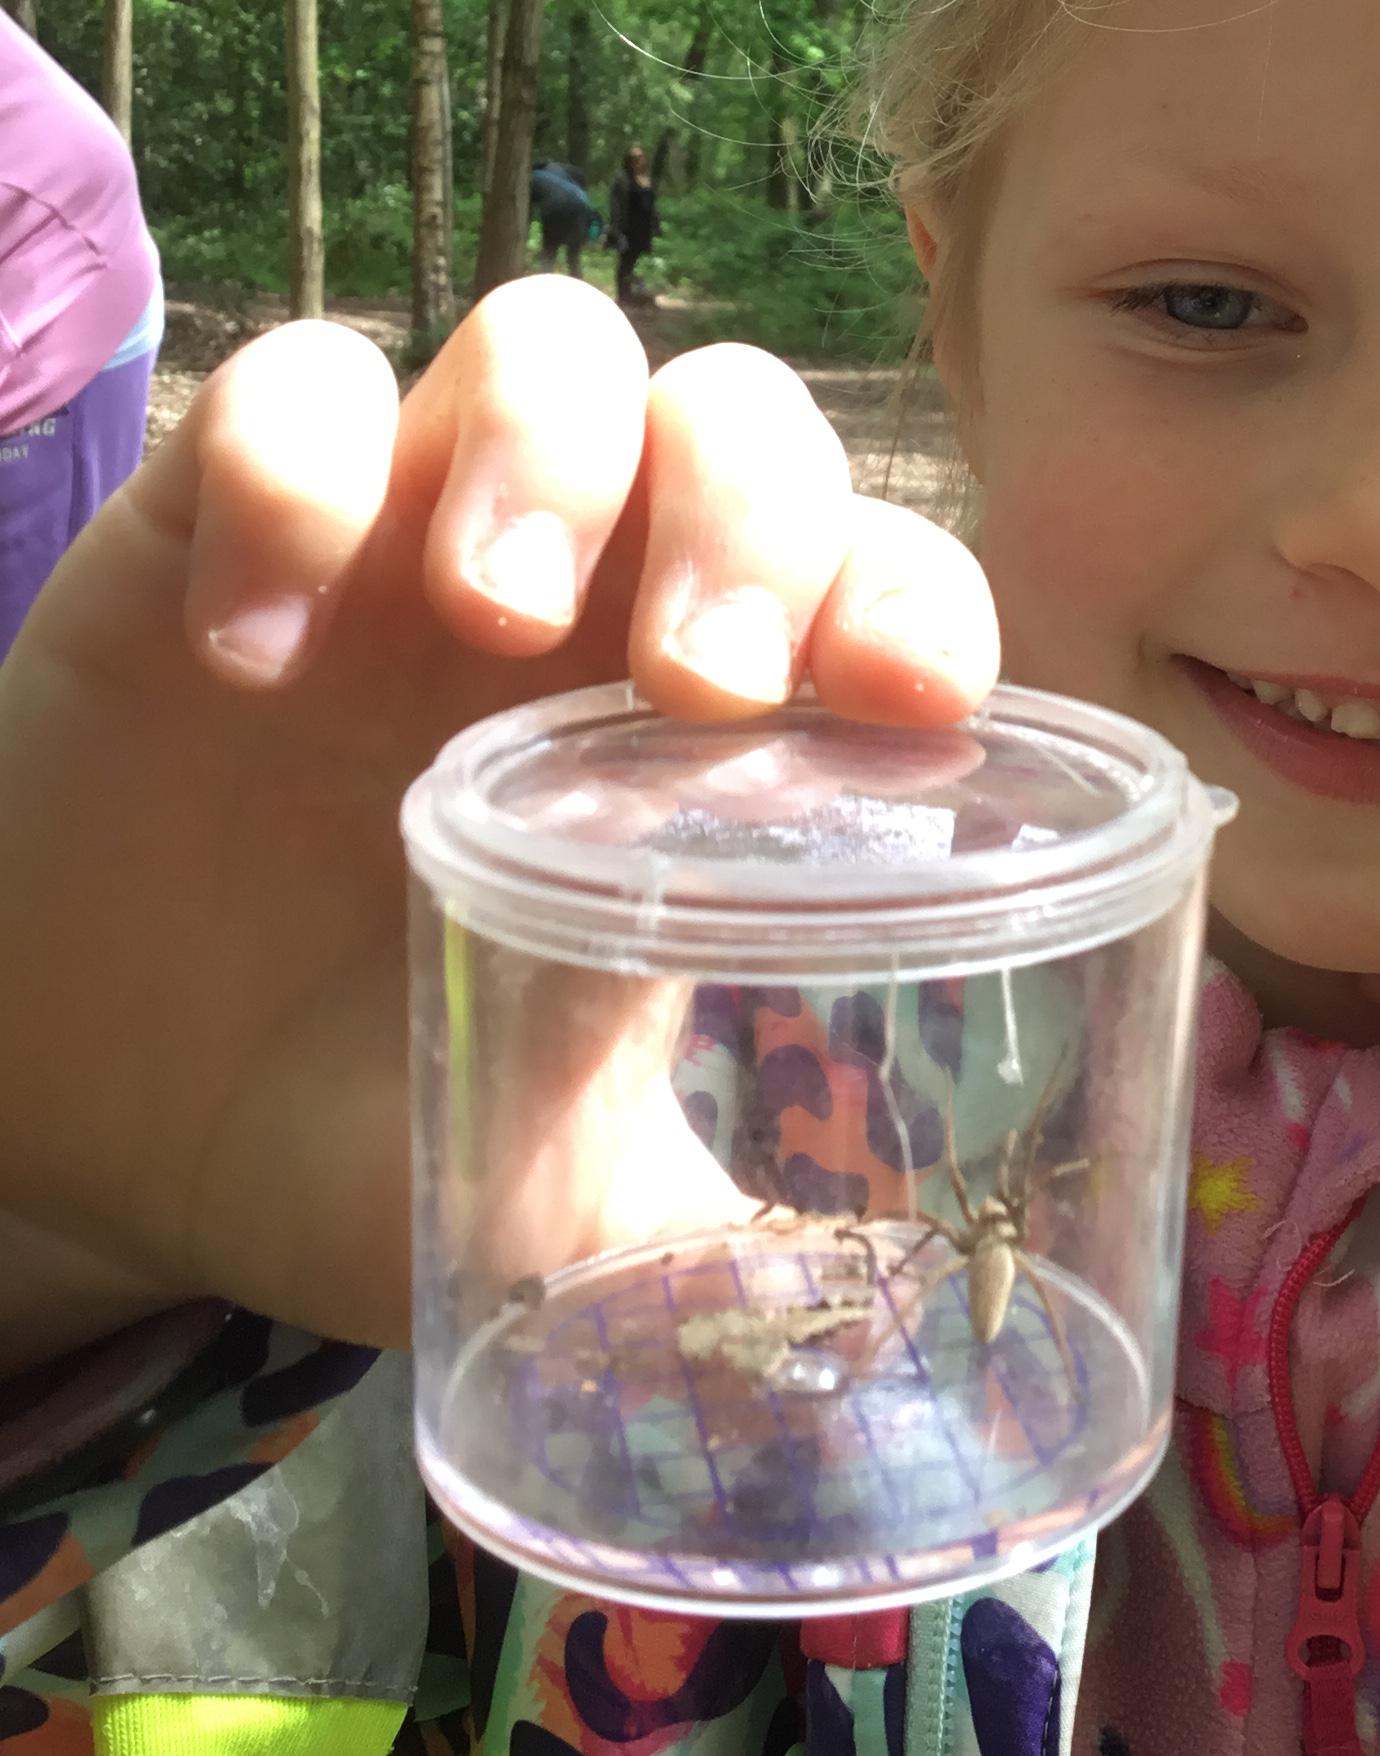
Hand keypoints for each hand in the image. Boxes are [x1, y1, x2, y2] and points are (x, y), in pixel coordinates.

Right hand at [0, 283, 996, 1354]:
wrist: (83, 1119)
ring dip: (554, 448)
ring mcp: (408, 532)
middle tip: (697, 682)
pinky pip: (284, 389)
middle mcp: (587, 595)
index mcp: (705, 729)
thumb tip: (868, 1411)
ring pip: (544, 343)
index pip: (877, 579)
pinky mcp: (220, 514)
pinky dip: (293, 474)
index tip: (916, 710)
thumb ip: (696, 1257)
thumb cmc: (341, 1124)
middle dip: (753, 513)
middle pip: (740, 419)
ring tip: (489, 616)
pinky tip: (257, 650)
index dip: (919, 604)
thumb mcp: (543, 1203)